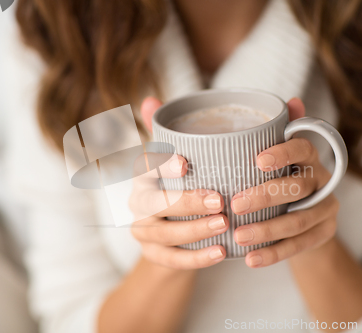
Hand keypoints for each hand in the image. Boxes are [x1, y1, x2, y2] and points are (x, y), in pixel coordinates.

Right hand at [130, 97, 228, 269]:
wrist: (168, 238)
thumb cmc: (177, 190)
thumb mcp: (172, 163)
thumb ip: (166, 133)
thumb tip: (150, 99)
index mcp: (143, 177)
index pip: (145, 167)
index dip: (161, 164)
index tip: (184, 161)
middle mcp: (138, 203)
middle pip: (155, 203)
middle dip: (186, 201)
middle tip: (219, 200)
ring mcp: (144, 232)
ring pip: (165, 233)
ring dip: (194, 230)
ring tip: (224, 225)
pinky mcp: (154, 256)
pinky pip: (173, 260)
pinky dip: (197, 258)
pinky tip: (221, 253)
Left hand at [232, 98, 339, 267]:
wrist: (307, 219)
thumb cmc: (280, 180)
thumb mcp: (276, 158)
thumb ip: (274, 133)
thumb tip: (291, 100)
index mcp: (307, 157)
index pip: (302, 147)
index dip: (283, 152)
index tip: (258, 160)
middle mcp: (321, 180)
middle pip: (297, 186)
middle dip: (265, 195)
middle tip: (235, 204)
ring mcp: (326, 208)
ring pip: (299, 219)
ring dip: (267, 229)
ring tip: (239, 236)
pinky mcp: (325, 233)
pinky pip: (300, 245)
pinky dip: (274, 253)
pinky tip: (251, 259)